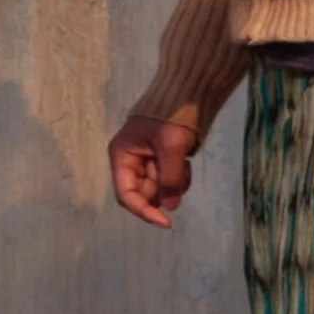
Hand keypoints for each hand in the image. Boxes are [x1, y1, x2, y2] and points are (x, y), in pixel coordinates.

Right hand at [108, 113, 199, 228]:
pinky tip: (187, 161)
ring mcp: (148, 160)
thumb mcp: (171, 147)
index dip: (144, 211)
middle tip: (180, 174)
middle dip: (163, 190)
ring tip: (184, 163)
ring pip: (159, 189)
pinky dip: (179, 176)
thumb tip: (171, 207)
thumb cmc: (174, 116)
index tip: (166, 222)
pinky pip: (170, 179)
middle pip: (144, 193)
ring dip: (174, 183)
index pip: (126, 194)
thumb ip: (169, 179)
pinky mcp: (163, 158)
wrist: (190, 92)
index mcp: (122, 155)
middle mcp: (131, 161)